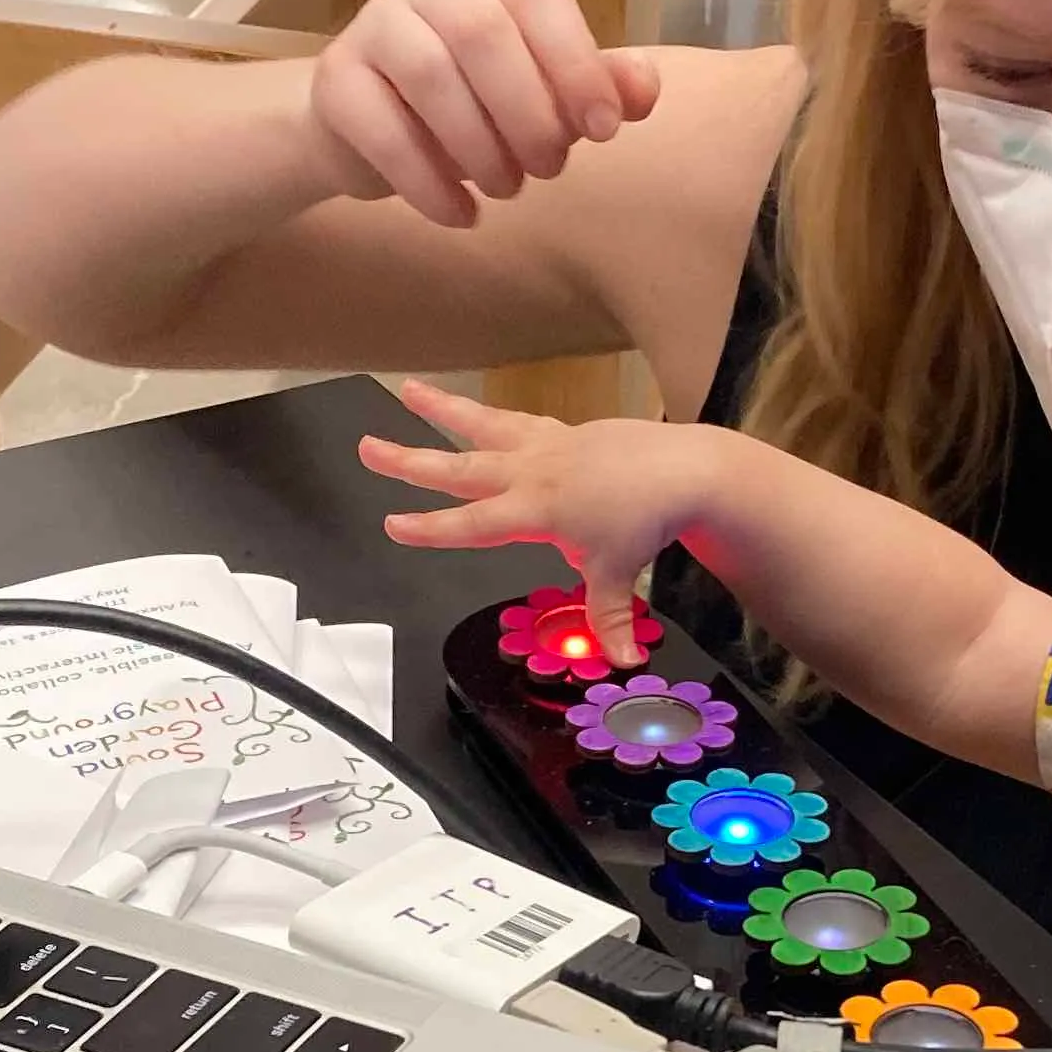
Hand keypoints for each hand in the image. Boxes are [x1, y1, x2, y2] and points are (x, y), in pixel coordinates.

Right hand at [307, 0, 660, 228]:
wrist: (370, 128)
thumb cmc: (474, 103)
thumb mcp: (544, 93)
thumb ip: (596, 86)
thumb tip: (647, 88)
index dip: (576, 61)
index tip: (603, 129)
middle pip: (482, 33)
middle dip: (527, 112)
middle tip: (548, 169)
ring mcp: (375, 24)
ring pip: (431, 76)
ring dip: (479, 148)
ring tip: (506, 190)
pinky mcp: (336, 80)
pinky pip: (383, 130)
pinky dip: (430, 183)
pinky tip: (461, 215)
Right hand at [362, 378, 732, 666]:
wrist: (683, 470)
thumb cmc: (646, 520)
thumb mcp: (620, 576)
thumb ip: (608, 619)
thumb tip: (622, 661)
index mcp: (534, 510)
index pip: (470, 522)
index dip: (430, 527)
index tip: (393, 524)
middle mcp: (529, 472)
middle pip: (459, 466)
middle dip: (409, 461)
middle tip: (368, 447)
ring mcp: (544, 446)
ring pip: (481, 426)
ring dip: (441, 409)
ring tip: (408, 389)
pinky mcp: (562, 432)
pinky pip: (516, 420)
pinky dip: (491, 415)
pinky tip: (473, 410)